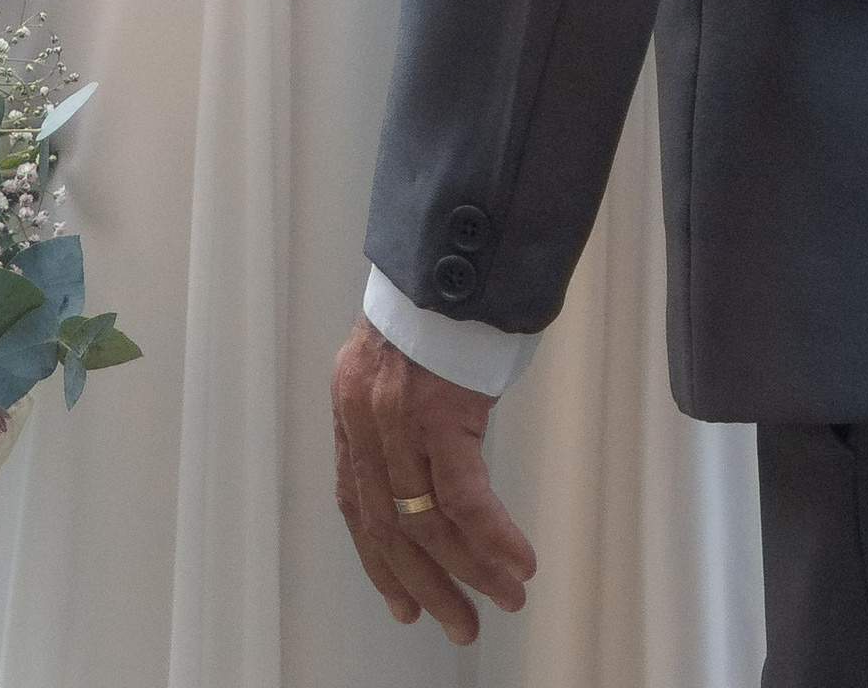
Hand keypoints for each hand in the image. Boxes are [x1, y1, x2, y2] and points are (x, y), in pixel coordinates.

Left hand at [330, 317, 535, 645]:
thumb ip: (404, 407)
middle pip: (389, 527)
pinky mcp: (439, 414)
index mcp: (350, 404)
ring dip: (471, 572)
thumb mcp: (402, 354)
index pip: (355, 503)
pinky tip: (518, 563)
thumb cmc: (439, 294)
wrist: (454, 241)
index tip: (404, 601)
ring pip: (429, 524)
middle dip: (426, 584)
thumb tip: (430, 457)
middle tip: (460, 625)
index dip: (380, 559)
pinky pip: (464, 499)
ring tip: (505, 600)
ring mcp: (398, 420)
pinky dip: (493, 539)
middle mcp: (364, 419)